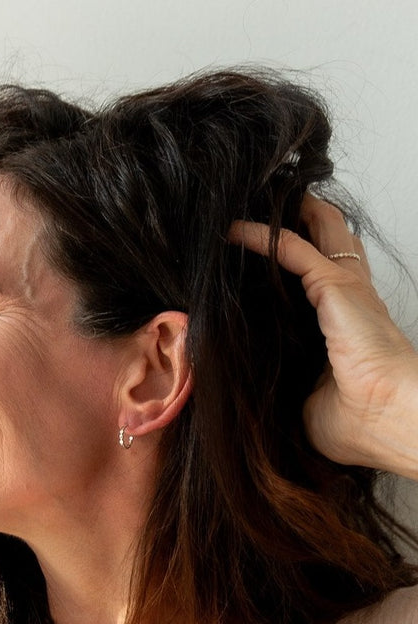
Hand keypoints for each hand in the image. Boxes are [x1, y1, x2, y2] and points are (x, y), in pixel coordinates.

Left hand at [229, 196, 417, 476]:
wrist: (391, 420)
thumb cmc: (361, 424)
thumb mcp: (305, 405)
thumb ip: (279, 386)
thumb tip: (242, 392)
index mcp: (348, 326)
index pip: (320, 282)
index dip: (297, 262)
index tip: (262, 257)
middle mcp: (351, 299)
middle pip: (327, 244)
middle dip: (300, 221)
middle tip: (265, 205)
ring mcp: (346, 289)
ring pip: (315, 233)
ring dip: (286, 215)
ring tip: (255, 199)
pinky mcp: (336, 287)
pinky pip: (291, 249)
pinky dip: (261, 236)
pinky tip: (232, 229)